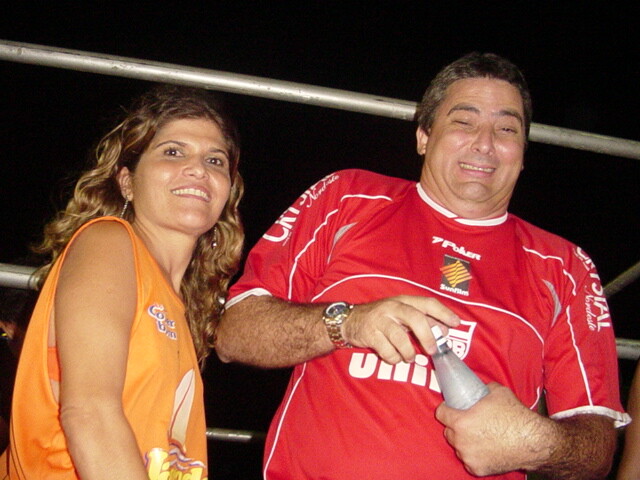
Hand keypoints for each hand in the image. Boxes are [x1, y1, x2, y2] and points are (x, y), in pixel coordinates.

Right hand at [342, 295, 459, 363]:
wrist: (349, 321)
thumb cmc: (382, 318)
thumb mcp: (401, 315)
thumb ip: (422, 320)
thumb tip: (444, 330)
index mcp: (403, 301)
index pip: (427, 303)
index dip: (443, 313)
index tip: (456, 323)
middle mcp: (392, 307)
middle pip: (415, 318)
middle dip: (427, 336)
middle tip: (432, 350)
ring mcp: (380, 320)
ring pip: (401, 338)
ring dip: (408, 353)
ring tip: (408, 357)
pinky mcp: (370, 334)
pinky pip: (387, 351)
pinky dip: (393, 358)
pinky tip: (393, 357)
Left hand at [435, 383, 550, 475]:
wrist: (533, 441)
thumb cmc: (515, 416)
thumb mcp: (497, 391)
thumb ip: (482, 389)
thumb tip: (478, 387)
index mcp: (461, 422)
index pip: (440, 413)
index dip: (446, 408)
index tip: (451, 407)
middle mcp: (461, 441)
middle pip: (449, 431)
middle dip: (456, 426)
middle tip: (468, 422)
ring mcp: (468, 457)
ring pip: (459, 447)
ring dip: (464, 441)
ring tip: (478, 435)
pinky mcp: (477, 469)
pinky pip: (469, 460)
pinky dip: (474, 455)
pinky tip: (484, 448)